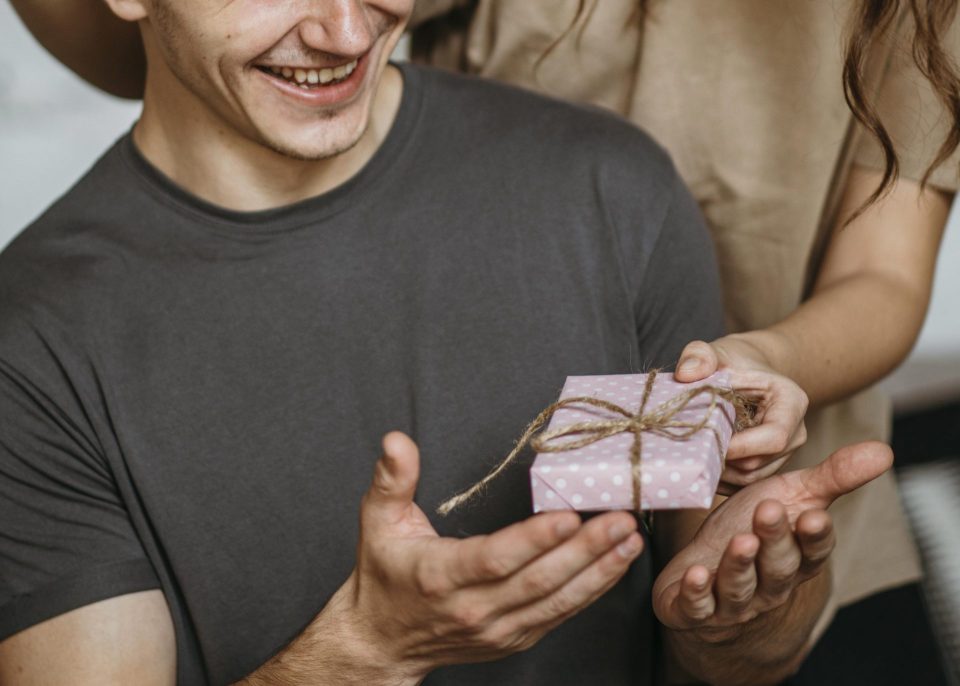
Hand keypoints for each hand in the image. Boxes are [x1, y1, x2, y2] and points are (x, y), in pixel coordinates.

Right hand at [330, 432, 644, 681]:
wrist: (381, 642)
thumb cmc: (383, 576)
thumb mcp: (377, 522)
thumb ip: (391, 478)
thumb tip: (396, 439)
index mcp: (440, 576)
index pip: (494, 559)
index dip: (533, 540)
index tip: (567, 516)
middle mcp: (472, 608)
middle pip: (538, 580)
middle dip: (585, 550)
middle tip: (621, 520)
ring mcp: (496, 629)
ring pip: (556, 602)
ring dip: (598, 572)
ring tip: (629, 541)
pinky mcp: (513, 640)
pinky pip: (557, 615)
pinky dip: (589, 592)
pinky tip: (612, 567)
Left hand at [652, 441, 891, 639]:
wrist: (706, 571)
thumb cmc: (750, 525)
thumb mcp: (789, 496)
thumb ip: (832, 477)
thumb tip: (883, 451)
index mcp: (796, 558)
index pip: (812, 551)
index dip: (813, 537)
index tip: (813, 516)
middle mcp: (770, 584)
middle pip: (778, 567)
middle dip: (775, 541)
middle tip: (768, 510)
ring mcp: (733, 601)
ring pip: (740, 587)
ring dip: (739, 566)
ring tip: (739, 540)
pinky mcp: (696, 610)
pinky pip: (698, 606)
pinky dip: (695, 594)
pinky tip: (694, 574)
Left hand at [675, 336, 808, 488]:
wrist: (743, 371)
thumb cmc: (733, 361)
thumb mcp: (716, 352)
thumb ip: (700, 356)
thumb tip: (686, 374)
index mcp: (791, 404)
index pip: (774, 437)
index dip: (739, 446)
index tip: (704, 441)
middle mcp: (794, 434)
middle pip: (759, 463)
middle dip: (721, 460)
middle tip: (687, 451)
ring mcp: (783, 455)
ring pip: (749, 478)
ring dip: (717, 472)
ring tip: (689, 457)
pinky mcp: (767, 467)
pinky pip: (742, 484)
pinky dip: (718, 479)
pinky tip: (697, 465)